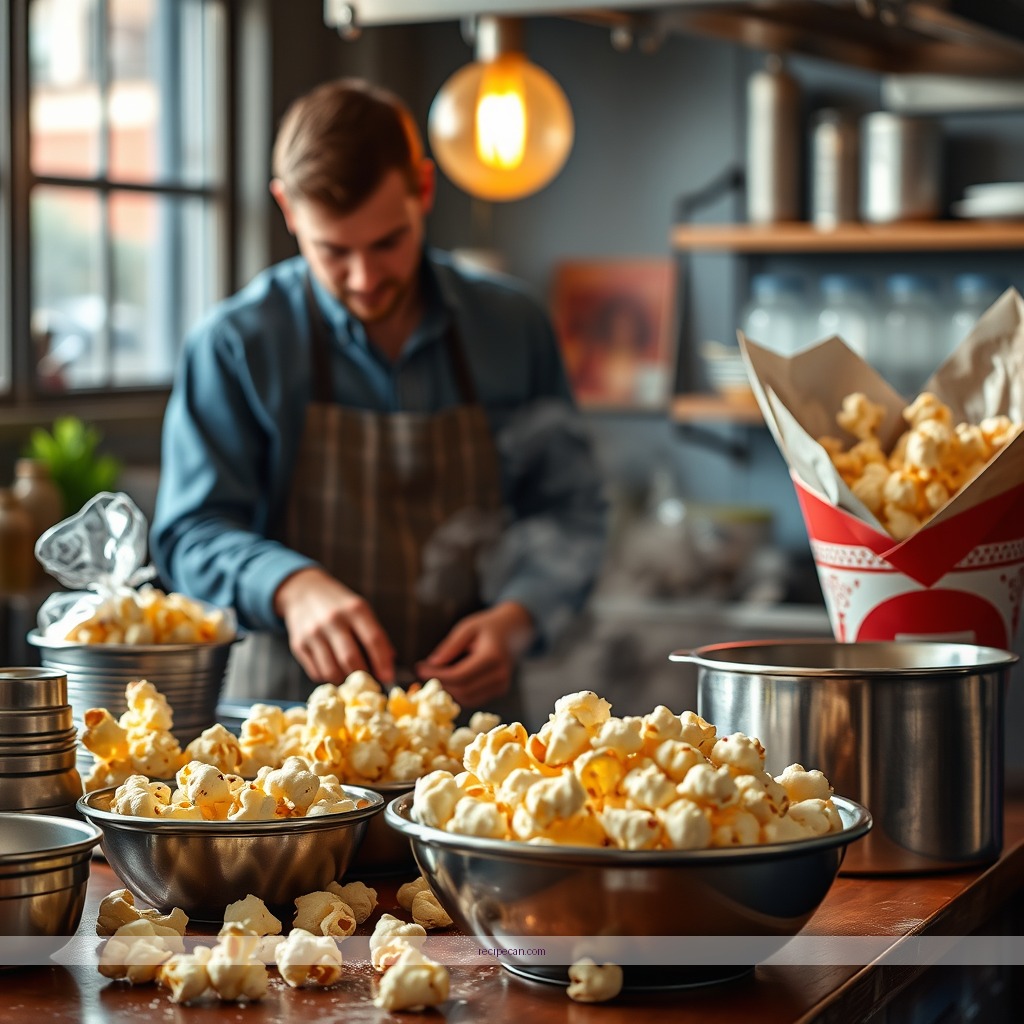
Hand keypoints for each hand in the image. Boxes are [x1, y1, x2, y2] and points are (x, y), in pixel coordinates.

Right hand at [273, 567, 394, 684]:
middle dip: (363, 676)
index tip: (388, 678)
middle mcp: (333, 620)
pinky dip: (329, 676)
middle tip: (370, 683)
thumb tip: (388, 666)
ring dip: (345, 680)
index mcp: (355, 609)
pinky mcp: (298, 645)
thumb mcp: (360, 610)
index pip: (373, 639)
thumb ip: (375, 635)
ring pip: (332, 671)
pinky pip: (317, 673)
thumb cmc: (340, 606)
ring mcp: (313, 633)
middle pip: (351, 659)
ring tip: (351, 676)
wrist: (303, 592)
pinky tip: (333, 668)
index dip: (382, 662)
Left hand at [415, 601, 534, 708]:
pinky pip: (474, 698)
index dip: (437, 675)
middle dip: (441, 683)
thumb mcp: (467, 628)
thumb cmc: (488, 626)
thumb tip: (431, 664)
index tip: (420, 668)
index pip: (460, 676)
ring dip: (449, 689)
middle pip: (462, 690)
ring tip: (437, 673)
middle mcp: (500, 674)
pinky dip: (459, 692)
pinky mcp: (500, 690)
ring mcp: (502, 685)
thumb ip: (450, 646)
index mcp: (492, 656)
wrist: (515, 630)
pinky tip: (451, 678)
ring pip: (467, 698)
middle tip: (424, 670)